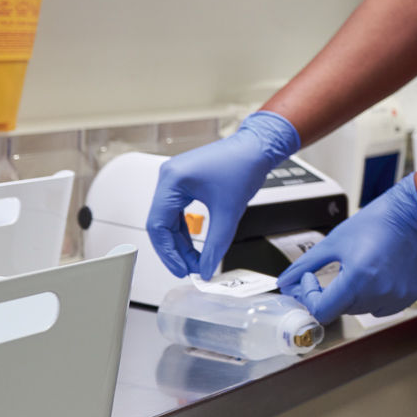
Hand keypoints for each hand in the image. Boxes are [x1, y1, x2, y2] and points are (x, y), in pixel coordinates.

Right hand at [145, 111, 299, 277]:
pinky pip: (178, 212)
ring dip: (181, 242)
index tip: (181, 270)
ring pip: (169, 220)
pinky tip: (194, 246)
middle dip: (176, 250)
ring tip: (195, 262)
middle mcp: (168, 177)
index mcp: (172, 180)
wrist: (258, 146)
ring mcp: (175, 179)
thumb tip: (207, 267)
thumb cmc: (244, 164)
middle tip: (190, 269)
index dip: (169, 253)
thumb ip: (216, 243)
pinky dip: (186, 230)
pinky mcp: (185, 182)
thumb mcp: (229, 210)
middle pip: (161, 224)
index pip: (158, 225)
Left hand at [277, 174, 416, 321]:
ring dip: (353, 296)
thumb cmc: (376, 223)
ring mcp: (395, 297)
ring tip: (362, 268)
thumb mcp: (334, 242)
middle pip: (341, 310)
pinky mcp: (407, 297)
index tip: (312, 280)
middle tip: (337, 270)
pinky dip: (374, 297)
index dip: (310, 298)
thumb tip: (285, 282)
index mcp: (357, 279)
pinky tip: (378, 275)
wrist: (411, 216)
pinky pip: (381, 307)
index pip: (322, 311)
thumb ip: (305, 265)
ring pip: (360, 309)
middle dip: (332, 293)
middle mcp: (378, 293)